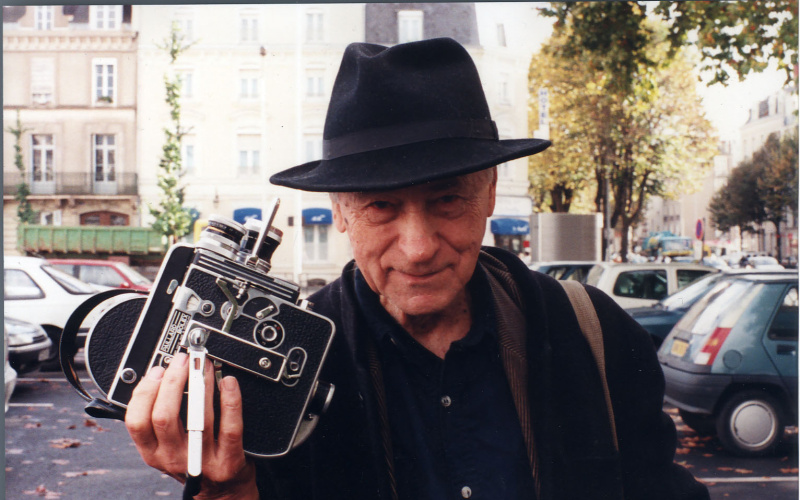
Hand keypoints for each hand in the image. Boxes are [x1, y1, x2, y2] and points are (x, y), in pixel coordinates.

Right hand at [125, 352, 258, 499]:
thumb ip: (157, 419)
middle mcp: (173, 458)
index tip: (156, 370)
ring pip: (198, 417)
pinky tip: (229, 383)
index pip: (136, 421)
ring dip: (202, 384)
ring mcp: (201, 460)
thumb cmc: (193, 460)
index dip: (145, 391)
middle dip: (172, 381)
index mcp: (152, 453)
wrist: (222, 492)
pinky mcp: (228, 461)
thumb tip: (157, 376)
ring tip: (205, 365)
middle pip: (164, 416)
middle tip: (183, 361)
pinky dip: (230, 400)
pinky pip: (230, 427)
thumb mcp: (165, 447)